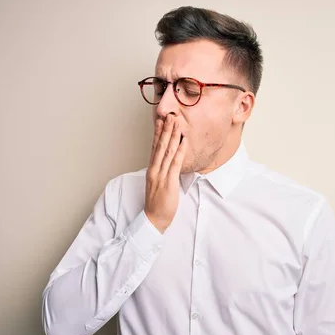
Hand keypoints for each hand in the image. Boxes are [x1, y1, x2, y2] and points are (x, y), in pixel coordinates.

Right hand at [144, 116, 187, 232]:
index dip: (157, 133)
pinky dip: (180, 151)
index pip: (154, 148)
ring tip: (176, 123)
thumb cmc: (157, 203)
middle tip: (169, 116)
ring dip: (172, 136)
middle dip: (165, 130)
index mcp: (151, 169)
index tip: (160, 121)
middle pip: (160, 146)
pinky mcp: (168, 182)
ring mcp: (161, 175)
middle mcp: (154, 170)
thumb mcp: (157, 184)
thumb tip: (166, 163)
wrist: (153, 218)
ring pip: (167, 152)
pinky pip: (175, 164)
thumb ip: (161, 172)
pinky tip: (183, 142)